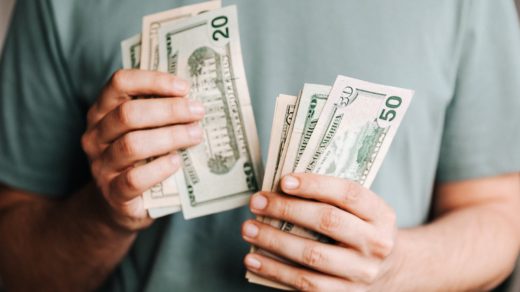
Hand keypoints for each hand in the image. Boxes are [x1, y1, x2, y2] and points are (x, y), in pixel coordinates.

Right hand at [81, 69, 204, 231]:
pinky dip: (159, 169)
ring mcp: (101, 165)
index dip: (153, 81)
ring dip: (169, 137)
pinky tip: (177, 162)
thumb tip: (196, 99)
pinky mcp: (113, 193)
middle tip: (198, 112)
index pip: (120, 83)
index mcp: (103, 111)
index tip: (184, 87)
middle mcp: (96, 135)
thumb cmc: (140, 159)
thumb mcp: (144, 131)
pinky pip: (134, 179)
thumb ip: (160, 113)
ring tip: (195, 135)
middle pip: (128, 114)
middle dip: (169, 110)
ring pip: (132, 145)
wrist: (119, 205)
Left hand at [242, 173, 397, 290]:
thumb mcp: (362, 211)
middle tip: (257, 202)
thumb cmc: (362, 230)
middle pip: (327, 222)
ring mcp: (361, 273)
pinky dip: (275, 270)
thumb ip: (332, 198)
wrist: (390, 270)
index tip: (284, 181)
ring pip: (312, 255)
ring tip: (248, 229)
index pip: (348, 193)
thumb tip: (281, 188)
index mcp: (381, 215)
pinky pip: (305, 283)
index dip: (315, 185)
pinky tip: (254, 259)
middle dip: (286, 210)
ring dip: (274, 241)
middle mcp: (376, 243)